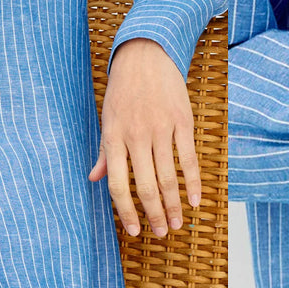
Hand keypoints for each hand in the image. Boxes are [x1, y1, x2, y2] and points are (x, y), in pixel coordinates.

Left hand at [88, 37, 200, 236]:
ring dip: (174, 204)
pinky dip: (194, 181)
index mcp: (114, 137)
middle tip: (162, 233)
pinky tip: (195, 199)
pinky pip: (188, 157)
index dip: (126, 211)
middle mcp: (136, 135)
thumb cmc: (123, 90)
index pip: (118, 184)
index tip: (134, 231)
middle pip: (146, 185)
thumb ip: (104, 151)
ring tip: (177, 223)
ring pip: (169, 176)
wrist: (145, 55)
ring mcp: (160, 128)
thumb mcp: (107, 119)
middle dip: (154, 214)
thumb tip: (93, 179)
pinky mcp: (181, 120)